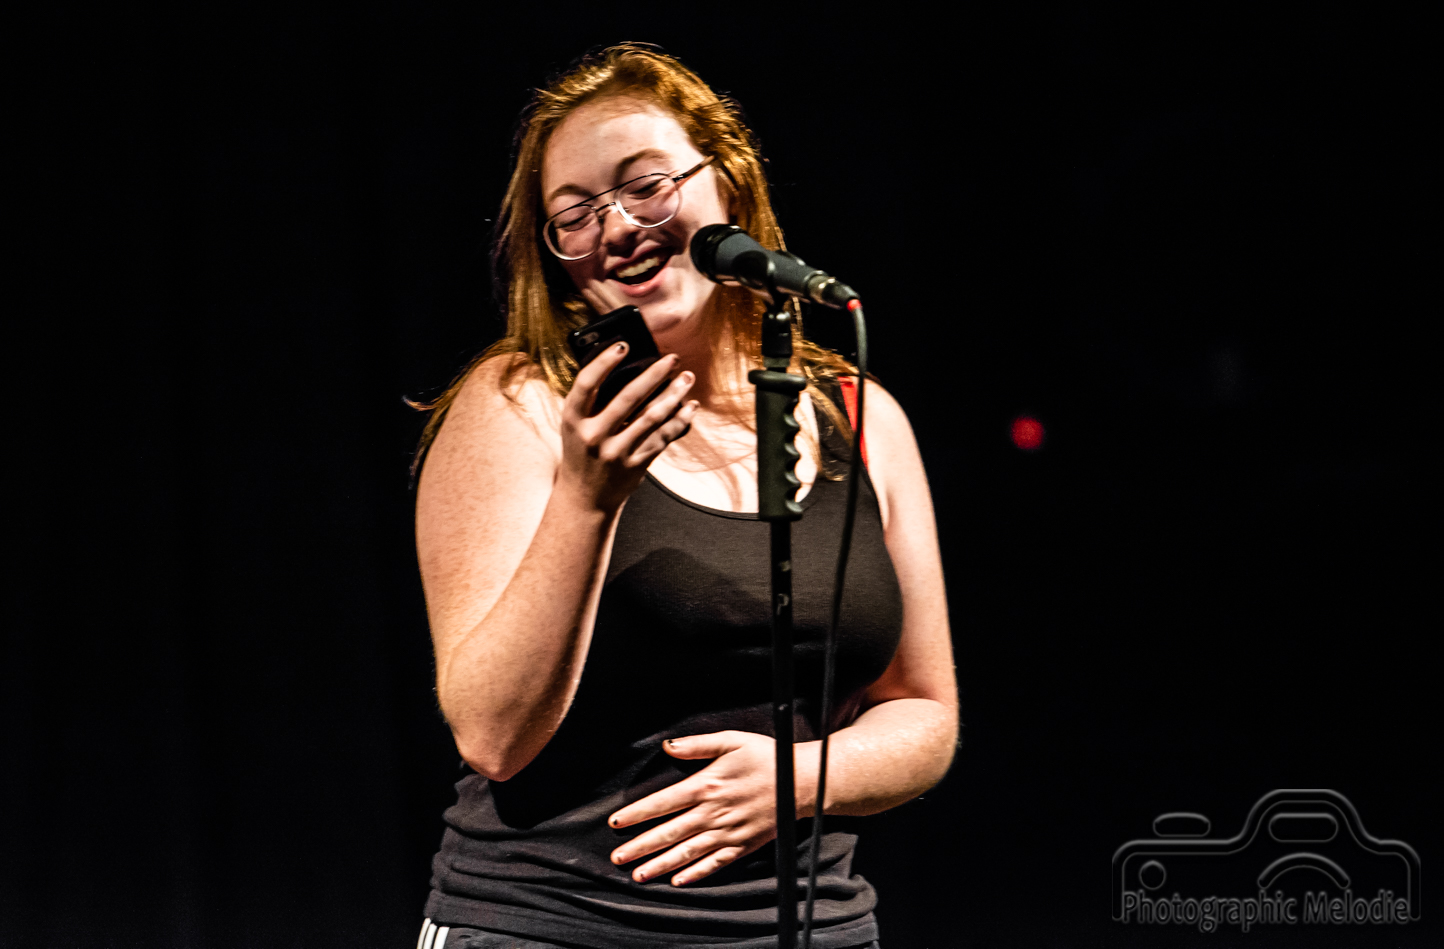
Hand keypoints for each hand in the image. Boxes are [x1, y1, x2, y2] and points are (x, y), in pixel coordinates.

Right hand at [557, 343, 697, 513]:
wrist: (584, 497)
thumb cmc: (581, 451)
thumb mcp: (575, 425)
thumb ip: (593, 401)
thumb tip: (627, 365)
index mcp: (572, 419)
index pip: (586, 383)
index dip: (604, 362)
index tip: (624, 345)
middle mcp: (593, 436)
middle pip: (628, 397)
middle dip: (655, 374)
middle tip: (673, 358)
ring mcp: (615, 453)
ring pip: (651, 417)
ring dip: (673, 394)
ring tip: (687, 378)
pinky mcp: (635, 466)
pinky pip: (662, 438)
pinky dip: (679, 420)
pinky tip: (689, 407)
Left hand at [608, 731, 798, 886]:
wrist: (801, 782)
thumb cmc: (767, 757)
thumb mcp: (732, 741)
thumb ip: (698, 744)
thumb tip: (668, 745)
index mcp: (707, 784)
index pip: (663, 802)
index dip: (637, 813)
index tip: (616, 822)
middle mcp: (714, 812)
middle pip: (669, 832)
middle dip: (640, 846)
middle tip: (617, 858)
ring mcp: (728, 832)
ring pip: (687, 852)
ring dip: (660, 865)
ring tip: (639, 875)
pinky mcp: (742, 845)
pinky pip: (714, 864)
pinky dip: (695, 873)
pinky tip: (677, 881)